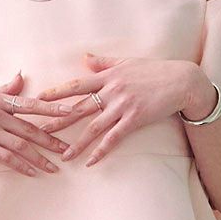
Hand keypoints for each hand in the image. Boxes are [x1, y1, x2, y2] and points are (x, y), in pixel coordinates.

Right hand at [0, 71, 73, 176]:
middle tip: (68, 149)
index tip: (71, 112)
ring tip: (54, 167)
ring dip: (39, 157)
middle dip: (51, 140)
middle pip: (30, 128)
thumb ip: (4, 89)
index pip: (31, 103)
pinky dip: (21, 165)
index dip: (52, 108)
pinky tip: (32, 172)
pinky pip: (6, 157)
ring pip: (21, 145)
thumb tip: (21, 75)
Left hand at [34, 52, 211, 165]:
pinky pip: (114, 137)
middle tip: (39, 132)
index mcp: (107, 76)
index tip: (39, 100)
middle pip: (79, 108)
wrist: (181, 80)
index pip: (76, 85)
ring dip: (77, 143)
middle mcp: (112, 91)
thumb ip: (104, 62)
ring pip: (94, 127)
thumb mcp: (126, 62)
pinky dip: (102, 150)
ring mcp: (123, 106)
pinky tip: (91, 161)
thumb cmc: (154, 70)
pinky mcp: (135, 119)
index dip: (56, 92)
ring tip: (63, 155)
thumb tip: (85, 57)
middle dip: (58, 121)